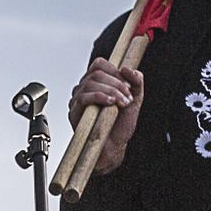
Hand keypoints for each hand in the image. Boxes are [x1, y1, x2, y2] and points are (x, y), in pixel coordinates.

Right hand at [69, 57, 144, 175]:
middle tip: (127, 97)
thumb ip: (136, 81)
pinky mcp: (74, 111)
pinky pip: (84, 97)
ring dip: (111, 91)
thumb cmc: (119, 124)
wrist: (113, 145)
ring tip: (122, 103)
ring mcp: (78, 99)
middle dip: (117, 84)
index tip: (126, 83)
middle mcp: (85, 89)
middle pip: (96, 73)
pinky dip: (99, 97)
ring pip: (90, 83)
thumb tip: (128, 69)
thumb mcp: (135, 98)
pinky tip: (110, 103)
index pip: (99, 65)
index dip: (114, 70)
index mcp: (98, 83)